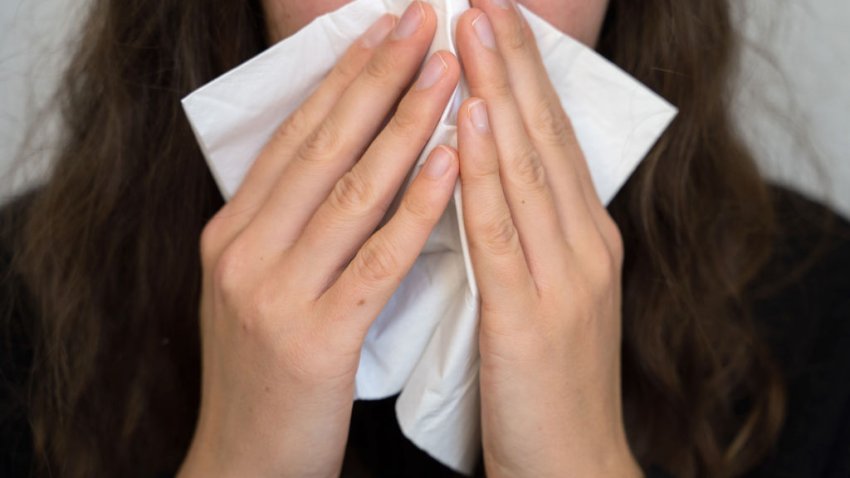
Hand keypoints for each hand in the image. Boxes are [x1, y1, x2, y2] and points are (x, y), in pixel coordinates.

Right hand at [178, 4, 460, 476]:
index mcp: (232, 232)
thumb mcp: (258, 287)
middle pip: (322, 146)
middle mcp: (242, 250)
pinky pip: (376, 259)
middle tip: (425, 21)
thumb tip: (337, 159)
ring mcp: (272, 292)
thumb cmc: (268, 372)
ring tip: (450, 72)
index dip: (344, 76)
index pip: (296, 136)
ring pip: (351, 191)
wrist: (245, 461)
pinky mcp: (313, 337)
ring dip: (406, 125)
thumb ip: (287, 225)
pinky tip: (452, 164)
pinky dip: (417, 206)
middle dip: (379, 76)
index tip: (386, 29)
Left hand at [454, 1, 640, 475]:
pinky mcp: (531, 315)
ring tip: (472, 34)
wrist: (573, 463)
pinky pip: (502, 231)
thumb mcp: (548, 295)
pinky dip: (487, 174)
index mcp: (584, 240)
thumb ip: (529, 239)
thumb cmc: (548, 383)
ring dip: (499, 96)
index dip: (525, 79)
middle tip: (484, 2)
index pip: (551, 142)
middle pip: (544, 139)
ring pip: (527, 170)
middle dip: (513, 65)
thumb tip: (489, 182)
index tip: (497, 25)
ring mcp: (564, 277)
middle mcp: (583, 245)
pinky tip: (472, 125)